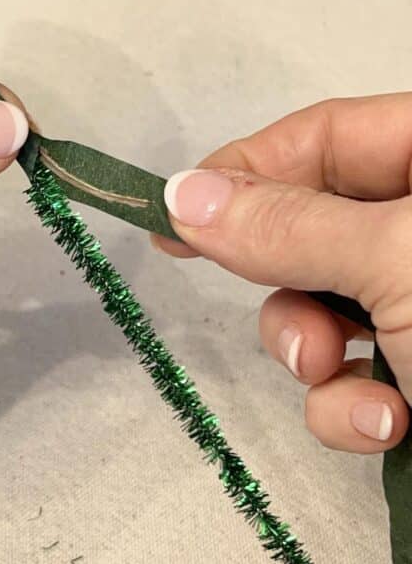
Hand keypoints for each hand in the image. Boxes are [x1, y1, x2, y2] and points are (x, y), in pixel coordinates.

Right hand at [152, 94, 411, 453]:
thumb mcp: (397, 261)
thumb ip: (290, 227)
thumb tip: (183, 194)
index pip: (326, 136)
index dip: (248, 169)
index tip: (173, 211)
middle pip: (313, 230)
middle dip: (286, 286)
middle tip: (275, 310)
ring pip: (323, 311)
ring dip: (312, 356)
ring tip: (337, 376)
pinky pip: (355, 379)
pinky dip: (352, 409)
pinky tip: (389, 427)